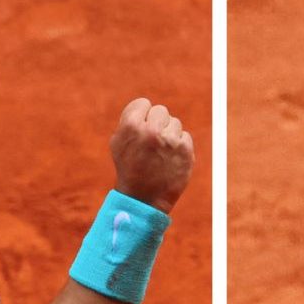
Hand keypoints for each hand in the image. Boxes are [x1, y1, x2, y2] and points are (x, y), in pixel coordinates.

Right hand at [109, 98, 194, 213]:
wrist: (143, 199)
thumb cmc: (129, 168)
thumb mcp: (118, 142)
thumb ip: (130, 120)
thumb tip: (146, 106)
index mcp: (131, 126)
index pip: (143, 103)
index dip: (141, 116)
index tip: (140, 130)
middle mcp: (151, 131)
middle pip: (160, 111)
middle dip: (156, 123)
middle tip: (151, 142)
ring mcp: (170, 141)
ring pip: (175, 123)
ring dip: (168, 134)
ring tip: (160, 153)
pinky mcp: (186, 151)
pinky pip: (185, 137)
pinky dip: (179, 146)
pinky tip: (169, 159)